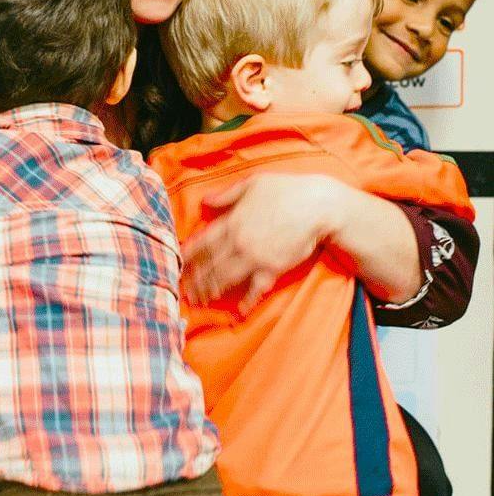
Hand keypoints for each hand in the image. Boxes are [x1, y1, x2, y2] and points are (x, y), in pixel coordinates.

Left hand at [183, 174, 338, 313]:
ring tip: (201, 300)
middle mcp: (237, 241)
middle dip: (195, 279)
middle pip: (209, 264)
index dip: (188, 255)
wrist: (317, 205)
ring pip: (225, 278)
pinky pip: (256, 288)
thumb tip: (206, 200)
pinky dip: (248, 301)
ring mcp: (254, 257)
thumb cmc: (286, 189)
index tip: (178, 264)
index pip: (201, 242)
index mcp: (230, 221)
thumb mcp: (252, 184)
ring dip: (211, 290)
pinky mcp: (273, 268)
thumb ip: (227, 195)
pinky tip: (240, 311)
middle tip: (184, 290)